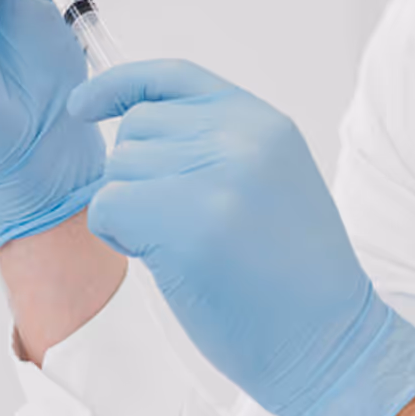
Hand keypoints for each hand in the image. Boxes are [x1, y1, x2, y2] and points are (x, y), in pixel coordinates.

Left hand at [69, 60, 414, 415]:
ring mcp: (215, 176)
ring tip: (181, 244)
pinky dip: (118, 237)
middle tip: (177, 221)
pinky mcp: (186, 223)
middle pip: (137, 127)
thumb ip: (218, 144)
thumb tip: (136, 127)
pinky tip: (161, 260)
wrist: (330, 339)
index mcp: (263, 122)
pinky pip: (107, 207)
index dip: (119, 86)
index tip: (84, 106)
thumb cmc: (295, 275)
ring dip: (129, 209)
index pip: (172, 77)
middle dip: (136, 174)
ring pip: (118, 168)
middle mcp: (241, 137)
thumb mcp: (272, 178)